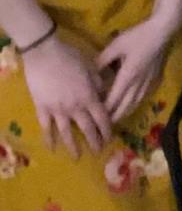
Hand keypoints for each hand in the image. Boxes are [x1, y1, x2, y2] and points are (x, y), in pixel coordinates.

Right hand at [22, 34, 111, 158]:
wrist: (44, 53)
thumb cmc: (70, 57)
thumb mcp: (91, 67)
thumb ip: (98, 83)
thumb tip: (104, 93)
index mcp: (89, 97)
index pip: (102, 118)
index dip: (107, 130)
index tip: (110, 138)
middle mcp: (76, 107)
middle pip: (87, 128)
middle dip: (94, 141)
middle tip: (98, 152)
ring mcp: (58, 110)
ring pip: (67, 133)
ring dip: (73, 146)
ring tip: (77, 157)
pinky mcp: (43, 108)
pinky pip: (46, 127)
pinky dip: (49, 139)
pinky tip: (51, 148)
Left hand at [96, 16, 177, 123]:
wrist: (162, 31)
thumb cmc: (138, 36)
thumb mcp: (116, 45)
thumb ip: (102, 60)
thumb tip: (90, 72)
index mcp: (127, 76)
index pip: (113, 100)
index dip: (104, 110)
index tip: (95, 118)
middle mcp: (138, 84)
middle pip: (125, 106)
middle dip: (114, 117)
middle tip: (103, 125)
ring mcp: (148, 83)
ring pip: (135, 104)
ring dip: (125, 113)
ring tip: (116, 118)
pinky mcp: (155, 79)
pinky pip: (144, 97)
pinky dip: (135, 104)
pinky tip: (132, 104)